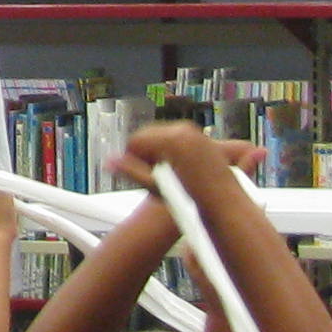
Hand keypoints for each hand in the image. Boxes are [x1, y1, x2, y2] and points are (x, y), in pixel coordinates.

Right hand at [114, 120, 264, 187]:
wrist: (222, 202)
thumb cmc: (192, 198)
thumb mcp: (156, 185)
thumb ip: (131, 171)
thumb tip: (109, 162)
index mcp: (171, 140)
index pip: (136, 140)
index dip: (132, 158)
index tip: (139, 172)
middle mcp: (183, 130)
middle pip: (147, 134)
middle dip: (144, 152)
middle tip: (150, 173)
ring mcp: (193, 131)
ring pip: (159, 134)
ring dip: (156, 150)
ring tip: (163, 171)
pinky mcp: (199, 135)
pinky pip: (173, 135)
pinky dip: (168, 148)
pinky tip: (173, 166)